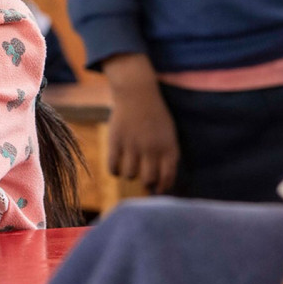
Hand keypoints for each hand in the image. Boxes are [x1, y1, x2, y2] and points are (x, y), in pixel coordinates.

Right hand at [103, 52, 179, 193]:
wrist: (137, 94)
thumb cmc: (155, 116)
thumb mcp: (169, 135)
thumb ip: (166, 157)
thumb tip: (158, 184)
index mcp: (168, 147)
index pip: (167, 177)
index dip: (162, 187)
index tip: (157, 189)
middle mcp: (151, 148)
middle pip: (147, 179)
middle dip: (146, 183)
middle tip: (142, 179)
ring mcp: (132, 144)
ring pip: (130, 174)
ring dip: (129, 174)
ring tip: (129, 167)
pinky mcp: (115, 140)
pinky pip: (113, 166)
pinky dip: (115, 170)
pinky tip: (117, 165)